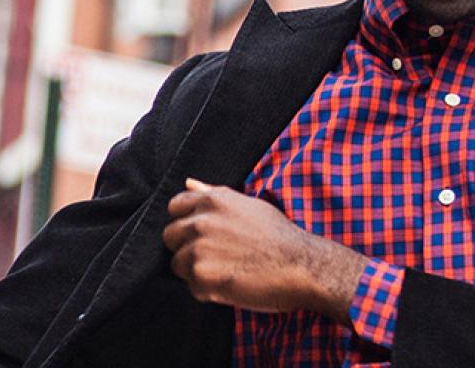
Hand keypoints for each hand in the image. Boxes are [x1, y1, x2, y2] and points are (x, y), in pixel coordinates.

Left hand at [162, 178, 366, 320]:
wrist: (304, 267)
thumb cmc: (280, 237)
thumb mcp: (249, 205)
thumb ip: (213, 194)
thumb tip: (188, 182)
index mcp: (210, 201)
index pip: (174, 207)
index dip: (186, 223)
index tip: (202, 235)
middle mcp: (199, 222)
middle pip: (170, 237)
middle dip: (186, 247)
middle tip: (216, 257)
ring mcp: (198, 249)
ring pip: (178, 264)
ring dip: (196, 272)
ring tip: (227, 272)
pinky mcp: (201, 276)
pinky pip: (192, 287)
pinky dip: (208, 292)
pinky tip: (232, 286)